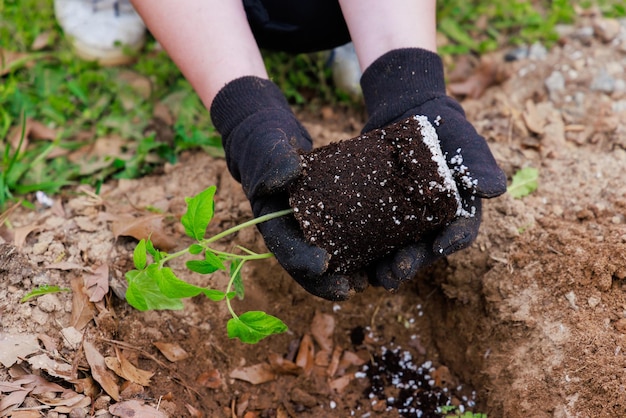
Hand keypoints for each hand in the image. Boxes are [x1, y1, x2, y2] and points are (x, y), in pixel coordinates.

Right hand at [211, 76, 366, 299]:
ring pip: (329, 258)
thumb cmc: (265, 144)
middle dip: (328, 281)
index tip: (323, 265)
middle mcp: (291, 231)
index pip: (285, 248)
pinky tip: (379, 259)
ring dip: (347, 274)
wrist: (273, 139)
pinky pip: (344, 239)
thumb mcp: (266, 149)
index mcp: (272, 222)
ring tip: (368, 283)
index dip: (302, 260)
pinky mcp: (329, 218)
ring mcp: (311, 227)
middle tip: (351, 290)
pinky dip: (359, 252)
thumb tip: (290, 173)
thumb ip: (274, 162)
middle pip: (308, 264)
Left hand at [360, 49, 506, 289]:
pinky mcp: (380, 217)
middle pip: (424, 251)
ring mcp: (406, 224)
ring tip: (375, 277)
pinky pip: (373, 239)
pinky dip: (364, 253)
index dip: (451, 241)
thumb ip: (478, 164)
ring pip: (398, 252)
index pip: (460, 232)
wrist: (410, 116)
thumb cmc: (446, 131)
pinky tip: (351, 261)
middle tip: (398, 271)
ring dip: (388, 268)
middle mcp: (433, 225)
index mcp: (460, 213)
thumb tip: (493, 189)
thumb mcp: (465, 143)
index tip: (440, 246)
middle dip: (412, 263)